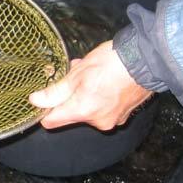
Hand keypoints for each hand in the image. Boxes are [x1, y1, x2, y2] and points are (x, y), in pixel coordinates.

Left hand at [29, 41, 152, 130]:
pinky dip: (100, 96)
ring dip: (85, 93)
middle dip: (70, 95)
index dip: (45, 109)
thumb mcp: (77, 73)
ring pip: (88, 108)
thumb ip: (55, 91)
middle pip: (71, 113)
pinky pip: (104, 107)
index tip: (46, 97)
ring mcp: (113, 119)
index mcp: (83, 111)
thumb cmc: (112, 63)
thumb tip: (36, 101)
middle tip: (74, 74)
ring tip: (91, 72)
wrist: (146, 60)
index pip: (51, 122)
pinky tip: (104, 79)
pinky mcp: (124, 113)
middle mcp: (98, 121)